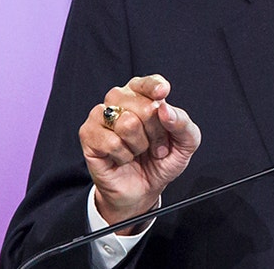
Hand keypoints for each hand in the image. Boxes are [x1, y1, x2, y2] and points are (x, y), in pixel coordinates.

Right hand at [78, 75, 200, 230]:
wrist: (142, 190)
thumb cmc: (161, 161)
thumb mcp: (185, 144)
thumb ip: (183, 123)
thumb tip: (165, 109)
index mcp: (143, 95)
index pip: (148, 83)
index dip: (155, 86)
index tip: (163, 93)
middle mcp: (120, 100)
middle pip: (143, 106)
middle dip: (156, 133)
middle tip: (155, 146)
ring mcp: (101, 116)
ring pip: (127, 123)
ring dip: (139, 145)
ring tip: (138, 151)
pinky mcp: (88, 134)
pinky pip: (112, 142)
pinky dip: (123, 156)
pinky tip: (122, 158)